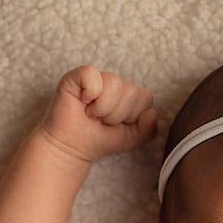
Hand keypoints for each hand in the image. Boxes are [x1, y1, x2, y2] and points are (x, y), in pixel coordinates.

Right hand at [42, 64, 157, 165]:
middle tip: (100, 120)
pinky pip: (93, 75)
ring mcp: (97, 78)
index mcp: (130, 95)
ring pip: (114, 84)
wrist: (71, 147)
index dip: (132, 116)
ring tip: (91, 114)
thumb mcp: (130, 140)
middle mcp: (115, 83)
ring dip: (102, 108)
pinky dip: (90, 93)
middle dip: (116, 115)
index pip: (145, 97)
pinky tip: (83, 101)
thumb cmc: (98, 140)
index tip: (116, 124)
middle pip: (131, 92)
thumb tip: (151, 113)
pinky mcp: (77, 75)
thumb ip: (148, 131)